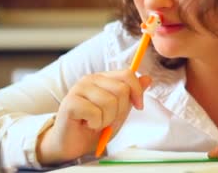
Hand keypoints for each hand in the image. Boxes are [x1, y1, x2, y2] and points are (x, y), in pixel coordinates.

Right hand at [37, 70, 151, 164]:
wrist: (75, 144)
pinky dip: (96, 124)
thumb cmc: (96, 125)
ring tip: (97, 122)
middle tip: (108, 118)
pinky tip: (87, 124)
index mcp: (103, 78)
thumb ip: (132, 94)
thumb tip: (148, 78)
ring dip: (107, 119)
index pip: (127, 74)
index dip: (137, 92)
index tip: (138, 106)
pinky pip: (95, 113)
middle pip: (121, 89)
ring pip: (109, 102)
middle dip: (120, 110)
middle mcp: (90, 79)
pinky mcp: (70, 103)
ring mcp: (78, 89)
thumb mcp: (120, 110)